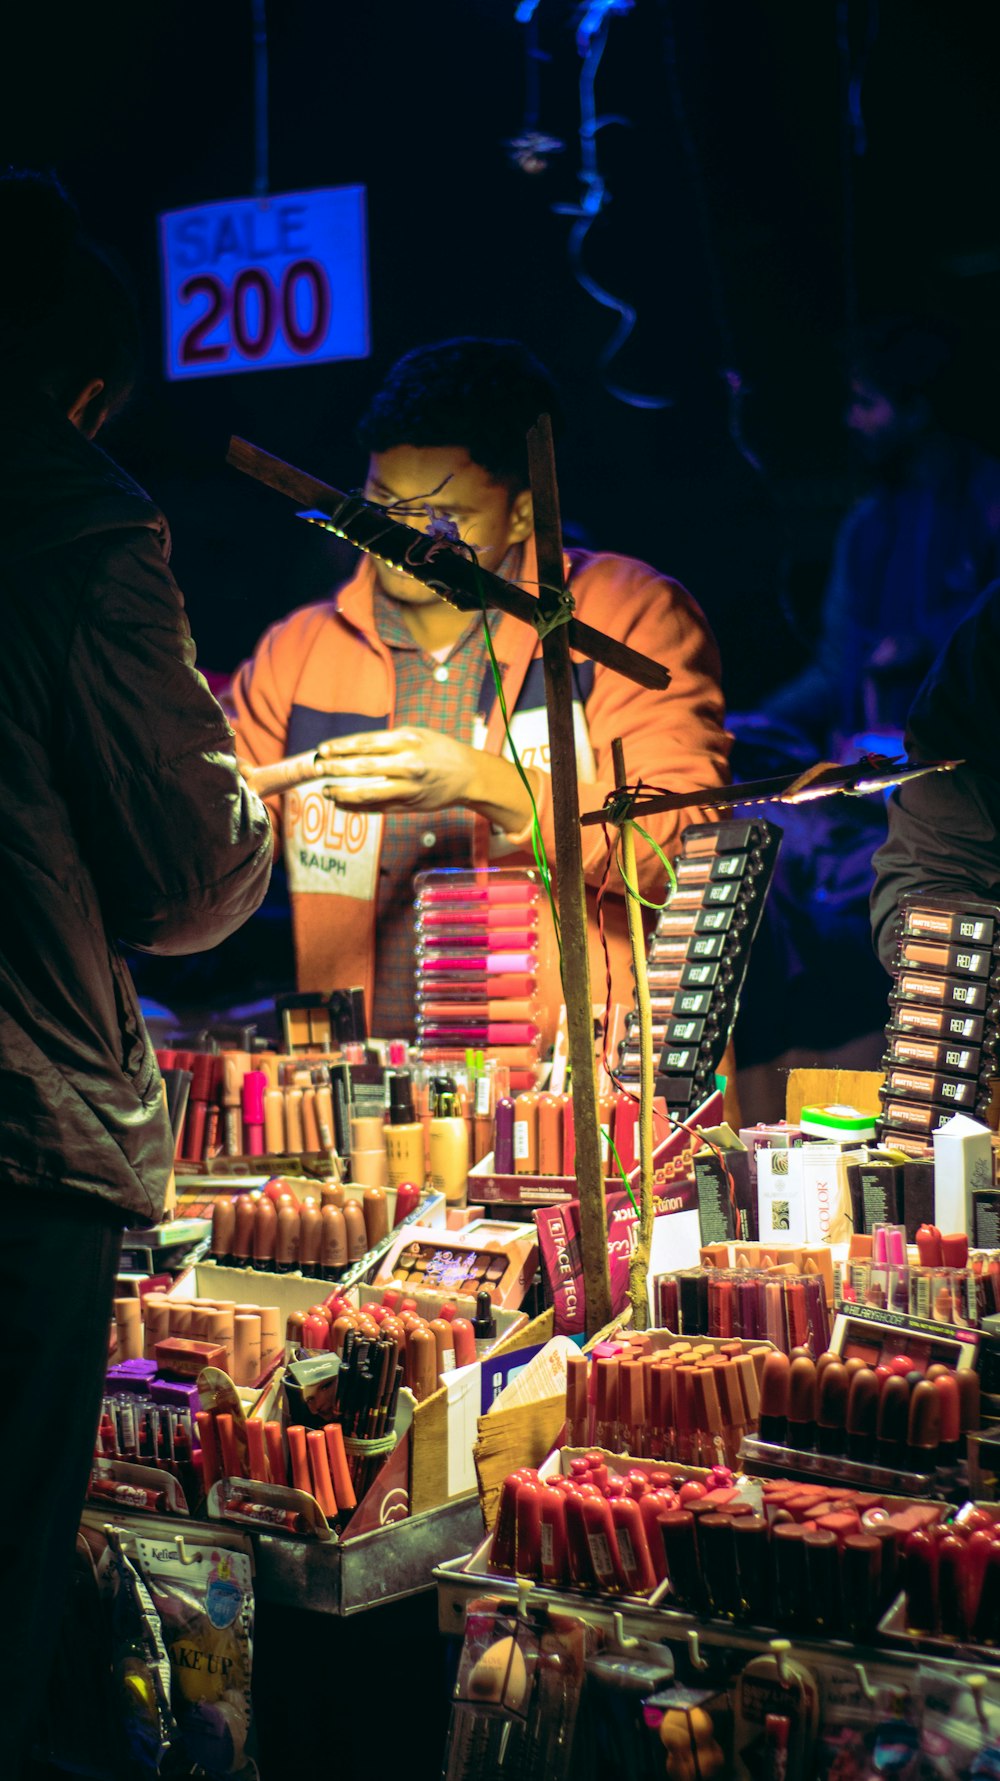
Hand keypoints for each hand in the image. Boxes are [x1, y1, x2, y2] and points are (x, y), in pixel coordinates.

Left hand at [316, 727, 481, 812]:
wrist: (468, 776)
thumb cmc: (439, 750)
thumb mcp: (416, 734)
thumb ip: (387, 741)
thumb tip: (352, 748)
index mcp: (407, 741)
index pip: (366, 744)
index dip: (341, 747)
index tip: (323, 750)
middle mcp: (407, 764)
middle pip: (363, 768)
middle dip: (335, 768)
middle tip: (317, 768)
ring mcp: (407, 788)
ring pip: (367, 792)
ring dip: (342, 793)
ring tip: (327, 791)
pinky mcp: (408, 806)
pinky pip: (376, 808)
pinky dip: (356, 807)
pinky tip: (341, 804)